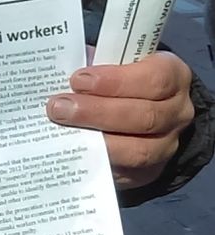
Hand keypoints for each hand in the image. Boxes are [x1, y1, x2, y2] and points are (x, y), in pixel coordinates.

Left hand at [46, 50, 194, 190]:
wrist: (139, 110)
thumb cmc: (119, 79)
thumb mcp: (113, 62)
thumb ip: (94, 65)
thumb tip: (56, 74)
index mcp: (173, 75)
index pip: (154, 78)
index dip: (115, 80)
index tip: (78, 80)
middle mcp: (178, 111)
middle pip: (144, 116)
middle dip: (97, 112)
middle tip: (59, 107)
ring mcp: (168, 144)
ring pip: (140, 150)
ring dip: (98, 141)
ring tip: (63, 129)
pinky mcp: (151, 171)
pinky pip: (127, 172)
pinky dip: (99, 161)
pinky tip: (75, 151)